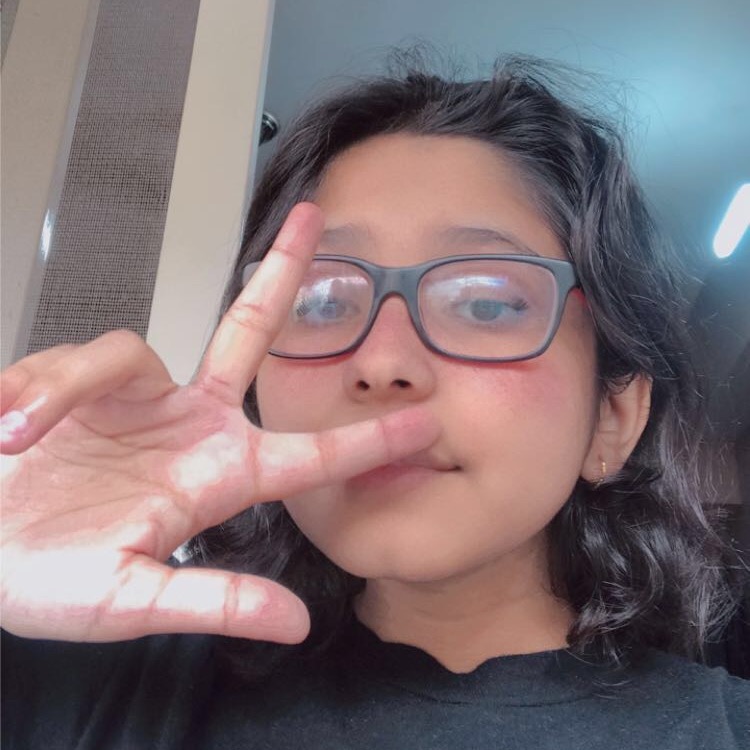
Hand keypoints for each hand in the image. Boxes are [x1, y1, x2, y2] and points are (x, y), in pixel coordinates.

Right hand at [0, 203, 438, 644]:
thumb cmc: (47, 581)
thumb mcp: (131, 600)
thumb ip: (214, 601)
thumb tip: (298, 624)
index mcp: (217, 477)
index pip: (307, 454)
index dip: (365, 440)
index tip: (422, 422)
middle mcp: (188, 424)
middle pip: (248, 332)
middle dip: (283, 276)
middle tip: (315, 219)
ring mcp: (135, 399)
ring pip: (131, 348)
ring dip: (71, 387)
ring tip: (16, 437)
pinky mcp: (79, 385)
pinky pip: (74, 364)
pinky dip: (40, 391)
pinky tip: (7, 430)